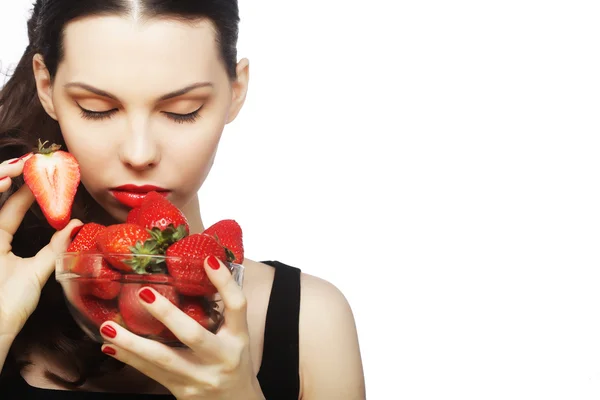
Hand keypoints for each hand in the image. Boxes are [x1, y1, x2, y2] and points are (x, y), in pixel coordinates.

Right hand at [0, 154, 81, 338]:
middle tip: (34, 160)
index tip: (45, 173)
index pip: (12, 209)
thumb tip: (75, 225)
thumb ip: (54, 248)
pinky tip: (5, 181)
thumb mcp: (38, 271)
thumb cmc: (10, 306)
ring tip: (22, 164)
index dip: (26, 191)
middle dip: (11, 175)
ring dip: (1, 177)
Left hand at [99, 256, 264, 399]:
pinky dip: (129, 359)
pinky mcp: (182, 391)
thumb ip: (223, 311)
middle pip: (193, 335)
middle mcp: (221, 357)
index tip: (208, 260)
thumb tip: (203, 269)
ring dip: (133, 343)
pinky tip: (111, 347)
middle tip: (144, 294)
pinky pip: (152, 373)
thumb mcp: (237, 336)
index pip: (237, 306)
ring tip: (109, 328)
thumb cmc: (235, 362)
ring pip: (163, 360)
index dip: (224, 283)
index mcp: (238, 338)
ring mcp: (199, 377)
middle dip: (167, 315)